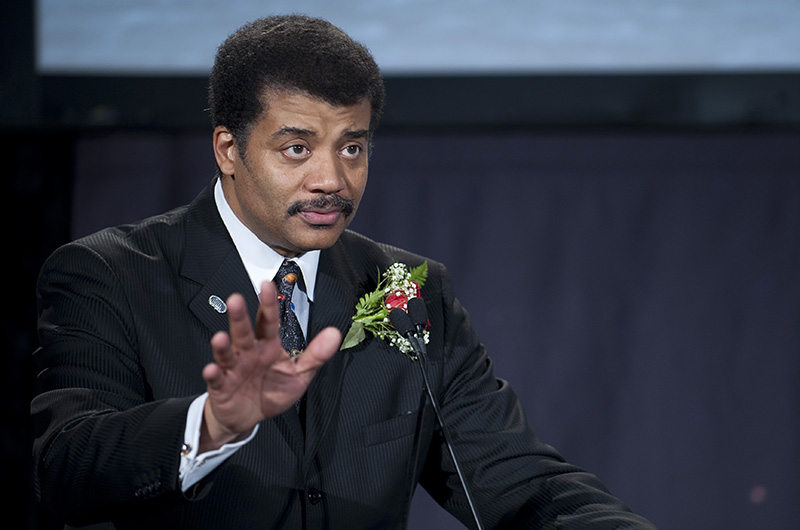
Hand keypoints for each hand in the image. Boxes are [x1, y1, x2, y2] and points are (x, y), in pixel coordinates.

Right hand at [199, 280, 340, 451]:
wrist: (249, 415)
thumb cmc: (272, 390)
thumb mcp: (300, 374)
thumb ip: (316, 354)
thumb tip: (334, 334)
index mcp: (268, 346)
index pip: (269, 321)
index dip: (268, 304)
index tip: (267, 286)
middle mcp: (249, 352)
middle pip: (244, 331)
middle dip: (240, 316)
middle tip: (236, 299)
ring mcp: (233, 368)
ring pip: (227, 352)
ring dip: (222, 344)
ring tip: (220, 337)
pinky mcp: (222, 386)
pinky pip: (217, 379)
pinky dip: (213, 374)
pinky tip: (211, 369)